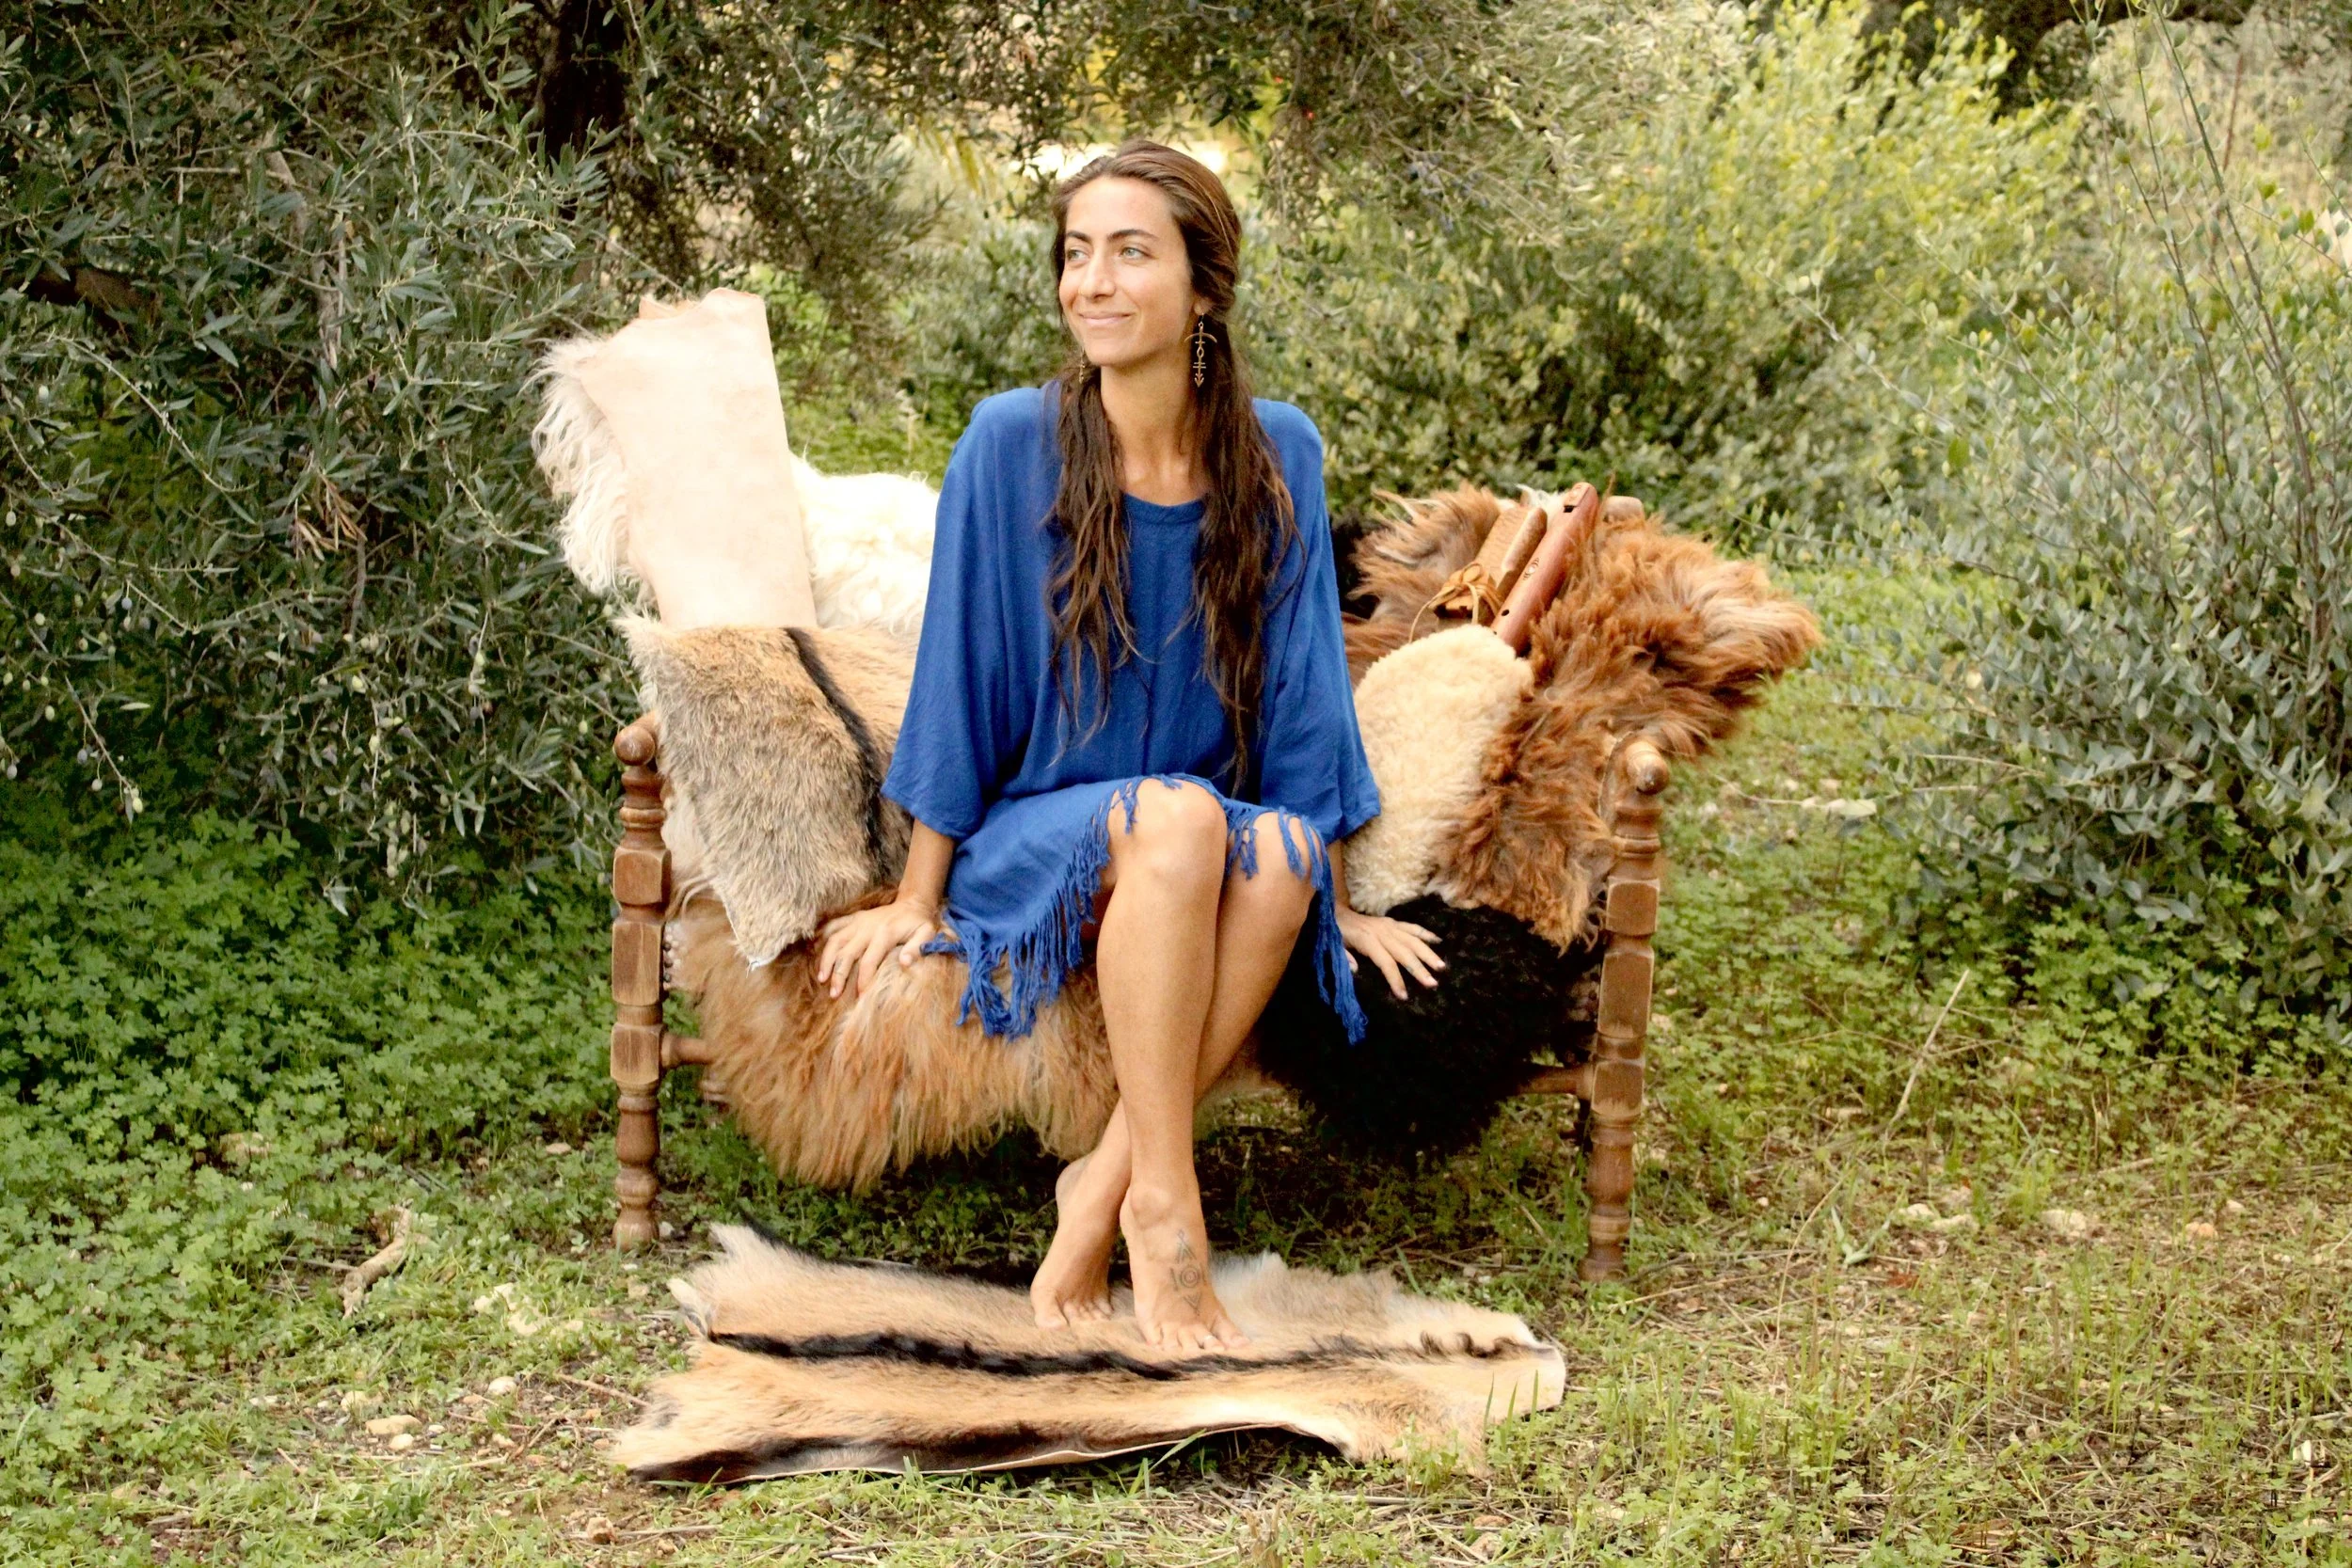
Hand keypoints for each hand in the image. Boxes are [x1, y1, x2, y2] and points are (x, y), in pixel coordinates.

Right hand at [814, 897, 943, 999]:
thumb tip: (905, 963)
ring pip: (835, 941)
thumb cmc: (920, 923)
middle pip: (846, 954)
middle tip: (834, 994)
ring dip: (826, 960)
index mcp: (885, 934)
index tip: (861, 998)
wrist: (913, 903)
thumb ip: (917, 948)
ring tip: (821, 979)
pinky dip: (825, 940)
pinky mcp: (854, 918)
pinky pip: (834, 927)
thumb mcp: (927, 934)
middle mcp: (867, 927)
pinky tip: (820, 955)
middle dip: (839, 975)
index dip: (863, 981)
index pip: (869, 962)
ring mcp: (858, 922)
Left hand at [1335, 906, 1443, 999]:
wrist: (1335, 912)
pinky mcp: (1392, 922)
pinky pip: (1412, 927)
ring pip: (1413, 940)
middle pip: (1404, 952)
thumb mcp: (1334, 947)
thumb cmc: (1335, 934)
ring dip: (1428, 953)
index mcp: (1367, 941)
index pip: (1386, 963)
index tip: (1404, 996)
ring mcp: (1389, 926)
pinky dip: (1426, 933)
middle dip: (1419, 969)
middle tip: (1432, 983)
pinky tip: (1438, 941)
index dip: (1396, 979)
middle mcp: (1382, 932)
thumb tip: (1355, 971)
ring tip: (1441, 966)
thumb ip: (1344, 958)